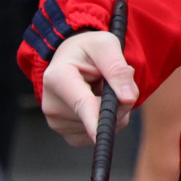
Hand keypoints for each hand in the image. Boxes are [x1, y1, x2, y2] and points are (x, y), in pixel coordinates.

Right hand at [39, 30, 136, 146]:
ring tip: (99, 87)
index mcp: (57, 77)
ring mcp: (57, 123)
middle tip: (111, 78)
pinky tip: (97, 101)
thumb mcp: (106, 45)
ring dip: (113, 108)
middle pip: (98, 114)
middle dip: (117, 100)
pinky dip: (108, 119)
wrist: (72, 58)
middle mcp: (52, 104)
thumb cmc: (89, 49)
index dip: (93, 119)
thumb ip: (118, 69)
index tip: (101, 136)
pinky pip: (100, 133)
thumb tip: (129, 98)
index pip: (81, 102)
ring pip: (103, 125)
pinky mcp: (67, 134)